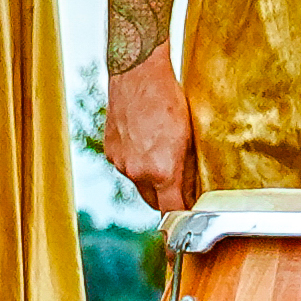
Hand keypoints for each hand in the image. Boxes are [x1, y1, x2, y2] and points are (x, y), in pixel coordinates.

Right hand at [103, 57, 197, 214]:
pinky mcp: (109, 151)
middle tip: (180, 186)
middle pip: (154, 203)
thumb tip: (191, 194)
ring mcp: (121, 163)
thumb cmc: (170, 101)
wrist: (138, 74)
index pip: (172, 212)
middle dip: (166, 199)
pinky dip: (135, 161)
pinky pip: (125, 166)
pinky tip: (144, 141)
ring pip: (139, 183)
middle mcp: (138, 172)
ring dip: (150, 178)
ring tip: (160, 151)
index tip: (185, 226)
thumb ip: (188, 171)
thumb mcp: (189, 138)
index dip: (181, 221)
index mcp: (162, 171)